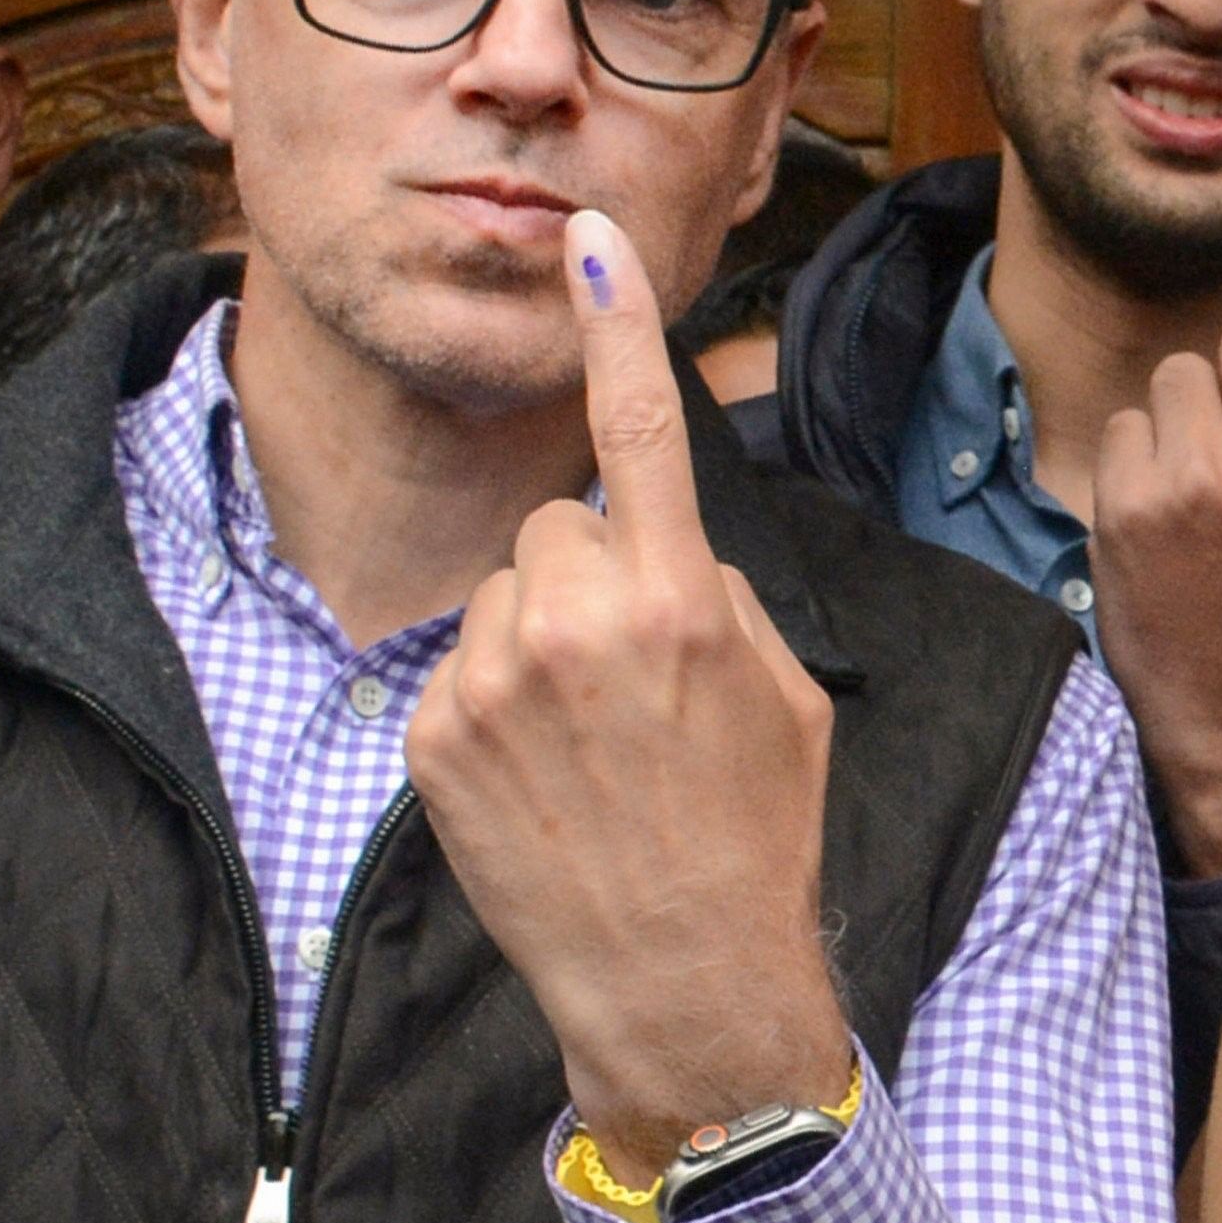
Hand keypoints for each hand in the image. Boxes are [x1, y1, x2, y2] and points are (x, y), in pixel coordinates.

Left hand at [406, 209, 850, 1180]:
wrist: (680, 984)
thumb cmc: (753, 837)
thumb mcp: (785, 696)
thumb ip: (714, 591)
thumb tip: (655, 543)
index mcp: (681, 601)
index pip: (641, 431)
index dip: (617, 327)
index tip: (588, 237)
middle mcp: (579, 623)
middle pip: (561, 525)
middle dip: (591, 575)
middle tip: (633, 682)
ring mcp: (495, 681)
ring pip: (507, 592)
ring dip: (539, 641)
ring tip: (586, 745)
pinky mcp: (436, 736)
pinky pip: (464, 667)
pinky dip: (496, 709)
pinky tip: (542, 781)